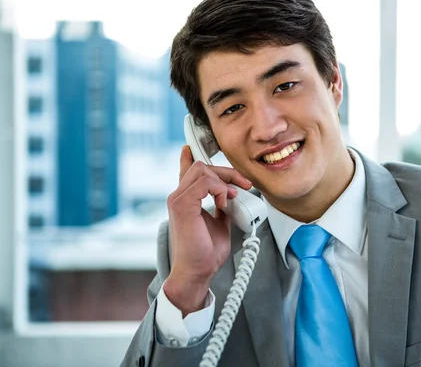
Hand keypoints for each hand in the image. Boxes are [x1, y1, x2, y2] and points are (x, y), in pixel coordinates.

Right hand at [163, 145, 251, 315]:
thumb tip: (232, 196)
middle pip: (201, 166)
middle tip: (242, 185)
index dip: (188, 157)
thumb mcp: (219, 223)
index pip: (185, 171)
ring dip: (224, 180)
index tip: (190, 147)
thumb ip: (222, 206)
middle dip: (226, 171)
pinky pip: (204, 181)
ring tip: (230, 197)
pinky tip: (222, 202)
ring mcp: (178, 199)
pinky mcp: (182, 205)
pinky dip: (218, 188)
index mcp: (186, 200)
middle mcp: (179, 196)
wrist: (198, 271)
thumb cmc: (205, 252)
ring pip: (203, 170)